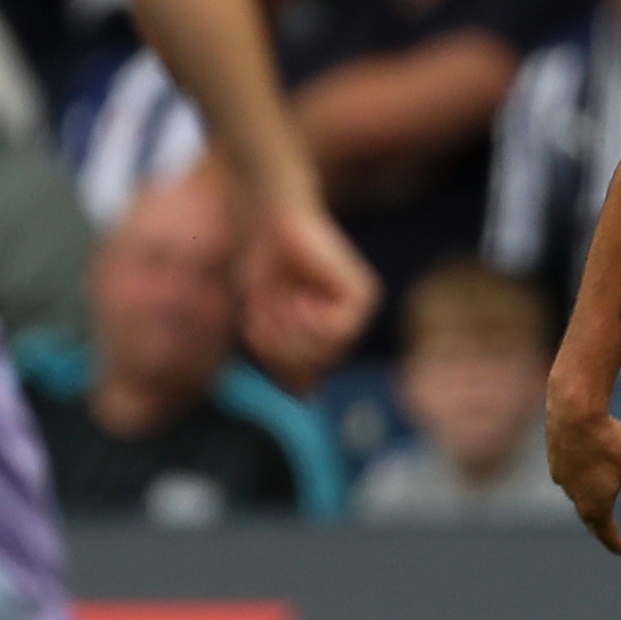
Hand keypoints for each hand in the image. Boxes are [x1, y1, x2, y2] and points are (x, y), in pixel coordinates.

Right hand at [236, 194, 374, 386]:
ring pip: (324, 355)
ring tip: (284, 297)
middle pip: (313, 369)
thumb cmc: (264, 266)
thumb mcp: (264, 325)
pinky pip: (335, 332)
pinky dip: (308, 317)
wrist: (269, 222)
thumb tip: (307, 397)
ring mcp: (358, 311)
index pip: (303, 379)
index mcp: (325, 335)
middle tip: (268, 308)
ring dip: (290, 330)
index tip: (257, 324)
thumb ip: (284, 361)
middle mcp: (346, 326)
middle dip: (279, 345)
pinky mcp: (363, 294)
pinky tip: (301, 293)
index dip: (273, 359)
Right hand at [547, 387, 620, 555]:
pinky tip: (584, 471)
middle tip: (606, 533)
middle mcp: (574, 495)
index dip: (615, 542)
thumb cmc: (608, 443)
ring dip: (587, 500)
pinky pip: (569, 475)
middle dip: (599, 526)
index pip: (605, 532)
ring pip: (576, 494)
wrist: (574, 410)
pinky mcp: (554, 456)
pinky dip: (579, 479)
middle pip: (588, 517)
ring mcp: (561, 475)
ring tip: (596, 501)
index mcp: (593, 505)